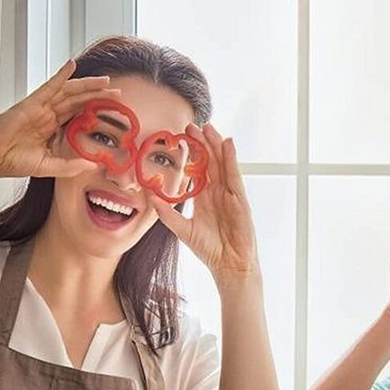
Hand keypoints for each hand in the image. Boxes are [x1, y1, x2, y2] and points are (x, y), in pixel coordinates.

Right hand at [0, 60, 120, 179]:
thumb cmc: (13, 161)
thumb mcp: (48, 166)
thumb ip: (70, 166)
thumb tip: (93, 166)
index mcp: (53, 128)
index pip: (80, 115)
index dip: (97, 111)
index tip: (115, 110)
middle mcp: (49, 115)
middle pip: (78, 100)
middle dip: (99, 95)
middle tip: (118, 92)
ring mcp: (40, 107)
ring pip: (69, 92)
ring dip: (87, 85)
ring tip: (106, 80)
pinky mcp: (31, 103)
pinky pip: (49, 86)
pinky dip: (60, 76)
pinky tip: (71, 66)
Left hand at [149, 123, 258, 286]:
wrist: (228, 264)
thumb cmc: (209, 249)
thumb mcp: (183, 229)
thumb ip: (167, 213)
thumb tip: (149, 197)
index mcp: (205, 197)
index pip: (197, 169)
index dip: (191, 153)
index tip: (180, 137)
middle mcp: (218, 192)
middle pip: (211, 161)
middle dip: (202, 143)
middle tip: (191, 125)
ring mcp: (230, 194)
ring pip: (223, 164)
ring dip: (216, 145)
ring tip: (208, 127)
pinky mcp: (240, 199)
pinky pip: (235, 175)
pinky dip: (232, 159)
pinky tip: (227, 144)